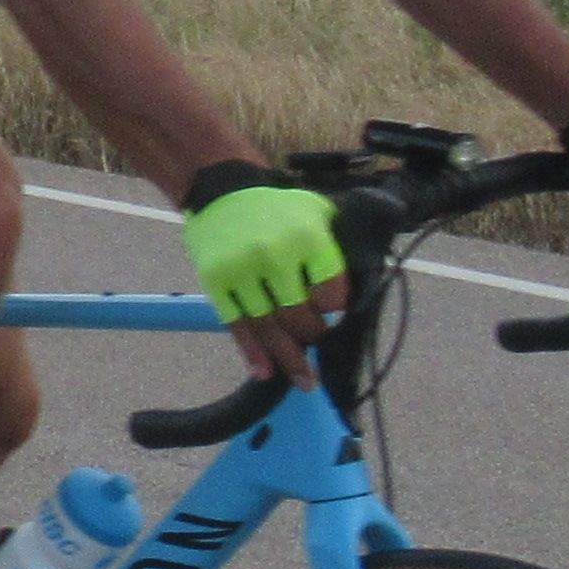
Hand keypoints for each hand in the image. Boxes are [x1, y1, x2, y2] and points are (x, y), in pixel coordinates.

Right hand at [179, 164, 349, 383]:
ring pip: (269, 326)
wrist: (221, 187)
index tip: (333, 314)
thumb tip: (352, 296)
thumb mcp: (316, 212)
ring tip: (304, 381)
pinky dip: (252, 352)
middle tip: (317, 341)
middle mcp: (274, 255)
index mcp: (306, 237)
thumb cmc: (276, 206)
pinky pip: (237, 324)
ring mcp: (242, 271)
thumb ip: (337, 248)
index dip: (335, 308)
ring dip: (288, 358)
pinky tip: (265, 372)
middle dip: (313, 335)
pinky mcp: (216, 282)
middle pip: (299, 315)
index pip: (331, 292)